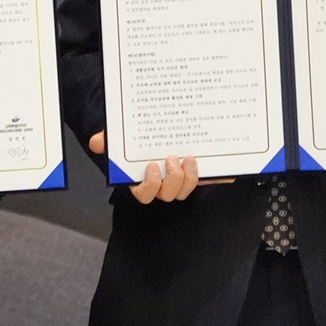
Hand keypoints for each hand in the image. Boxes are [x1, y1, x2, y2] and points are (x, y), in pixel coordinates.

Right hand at [90, 131, 231, 193]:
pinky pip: (209, 180)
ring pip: (186, 190)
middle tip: (173, 159)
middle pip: (168, 194)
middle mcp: (162, 184)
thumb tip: (97, 142)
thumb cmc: (136, 142)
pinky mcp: (198, 174)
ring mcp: (181, 180)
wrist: (157, 132)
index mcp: (142, 179)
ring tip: (190, 159)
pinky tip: (228, 172)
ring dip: (190, 178)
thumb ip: (109, 139)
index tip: (152, 167)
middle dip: (173, 180)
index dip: (149, 185)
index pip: (144, 194)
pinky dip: (219, 177)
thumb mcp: (122, 138)